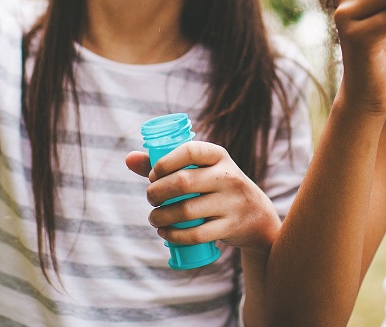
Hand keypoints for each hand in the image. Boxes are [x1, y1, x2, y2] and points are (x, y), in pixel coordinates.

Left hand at [125, 142, 278, 252]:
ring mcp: (232, 202)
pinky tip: (165, 232)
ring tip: (153, 217)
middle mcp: (229, 176)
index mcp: (219, 156)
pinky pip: (197, 234)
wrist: (257, 215)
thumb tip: (128, 159)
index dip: (165, 162)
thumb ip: (165, 164)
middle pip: (183, 182)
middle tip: (150, 199)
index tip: (153, 175)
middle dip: (157, 192)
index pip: (190, 151)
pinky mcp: (231, 226)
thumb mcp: (201, 170)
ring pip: (187, 211)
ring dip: (161, 216)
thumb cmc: (217, 188)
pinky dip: (174, 235)